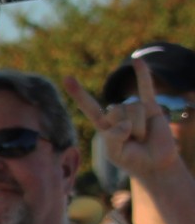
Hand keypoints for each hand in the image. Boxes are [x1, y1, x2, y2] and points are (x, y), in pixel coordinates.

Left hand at [65, 61, 183, 183]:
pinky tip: (137, 61)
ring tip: (143, 137)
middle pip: (116, 110)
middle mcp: (118, 114)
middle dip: (125, 128)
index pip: (89, 107)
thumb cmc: (132, 159)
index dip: (79, 94)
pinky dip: (143, 74)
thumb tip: (125, 123)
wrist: (156, 163)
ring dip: (139, 128)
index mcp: (104, 125)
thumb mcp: (115, 153)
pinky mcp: (151, 107)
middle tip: (133, 142)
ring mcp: (134, 109)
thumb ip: (113, 138)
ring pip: (133, 108)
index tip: (66, 78)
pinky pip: (146, 88)